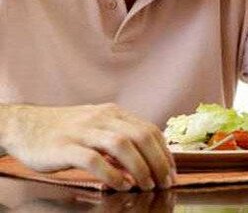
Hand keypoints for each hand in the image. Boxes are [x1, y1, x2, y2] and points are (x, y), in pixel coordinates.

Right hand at [2, 103, 175, 190]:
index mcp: (113, 113)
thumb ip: (120, 138)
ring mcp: (83, 131)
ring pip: (121, 144)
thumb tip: (148, 159)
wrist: (24, 125)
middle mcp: (101, 118)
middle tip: (165, 182)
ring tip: (147, 185)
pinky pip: (93, 159)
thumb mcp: (97, 126)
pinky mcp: (64, 146)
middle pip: (141, 136)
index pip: (149, 130)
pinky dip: (111, 173)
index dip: (165, 152)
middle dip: (158, 161)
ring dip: (140, 167)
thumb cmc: (65, 131)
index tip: (172, 172)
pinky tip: (121, 184)